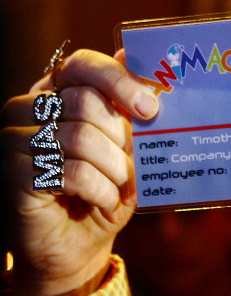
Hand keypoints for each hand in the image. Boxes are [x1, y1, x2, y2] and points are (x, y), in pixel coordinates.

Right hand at [0, 49, 157, 295]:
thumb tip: (132, 51)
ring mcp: (16, 141)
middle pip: (84, 100)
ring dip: (114, 167)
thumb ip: (130, 105)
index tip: (150, 108)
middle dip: (120, 135)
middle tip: (131, 162)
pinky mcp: (15, 176)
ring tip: (121, 185)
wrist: (77, 244)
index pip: (81, 64)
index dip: (118, 79)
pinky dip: (101, 189)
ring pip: (79, 136)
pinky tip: (106, 200)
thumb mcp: (127, 147)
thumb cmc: (106, 188)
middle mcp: (29, 110)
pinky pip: (71, 172)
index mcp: (57, 93)